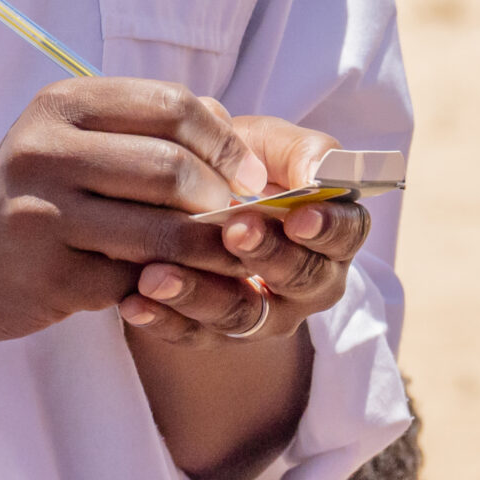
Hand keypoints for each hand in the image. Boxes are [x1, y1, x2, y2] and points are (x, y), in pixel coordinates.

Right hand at [0, 78, 269, 357]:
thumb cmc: (33, 192)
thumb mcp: (76, 140)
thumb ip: (150, 129)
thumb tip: (238, 136)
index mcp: (65, 103)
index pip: (172, 107)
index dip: (226, 144)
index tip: (252, 178)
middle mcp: (47, 149)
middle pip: (171, 169)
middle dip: (222, 201)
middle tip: (245, 225)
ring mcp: (41, 214)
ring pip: (159, 233)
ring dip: (208, 252)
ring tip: (232, 261)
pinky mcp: (44, 275)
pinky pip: (132, 282)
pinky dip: (167, 288)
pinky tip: (180, 289)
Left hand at [116, 115, 370, 347]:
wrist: (192, 193)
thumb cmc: (244, 163)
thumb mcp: (272, 144)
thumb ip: (301, 151)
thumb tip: (316, 174)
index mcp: (333, 231)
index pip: (346, 235)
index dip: (327, 228)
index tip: (297, 216)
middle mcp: (308, 282)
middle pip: (300, 280)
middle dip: (267, 255)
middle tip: (232, 231)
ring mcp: (264, 314)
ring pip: (243, 315)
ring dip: (202, 294)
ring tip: (159, 274)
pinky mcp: (216, 334)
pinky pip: (194, 336)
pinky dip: (164, 321)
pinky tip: (134, 302)